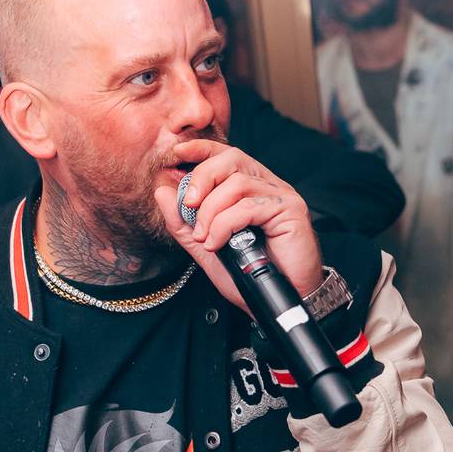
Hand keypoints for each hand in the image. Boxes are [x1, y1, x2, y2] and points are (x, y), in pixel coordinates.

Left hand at [154, 140, 322, 312]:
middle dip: (202, 177)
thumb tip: (162, 191)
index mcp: (251, 189)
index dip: (201, 149)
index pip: (226, 156)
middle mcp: (268, 186)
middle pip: (231, 159)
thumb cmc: (248, 275)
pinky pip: (248, 207)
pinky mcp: (291, 210)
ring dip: (211, 211)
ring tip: (205, 238)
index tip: (177, 151)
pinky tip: (218, 244)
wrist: (277, 302)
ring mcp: (281, 196)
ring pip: (237, 184)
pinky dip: (225, 225)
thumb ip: (183, 221)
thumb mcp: (205, 246)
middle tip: (188, 204)